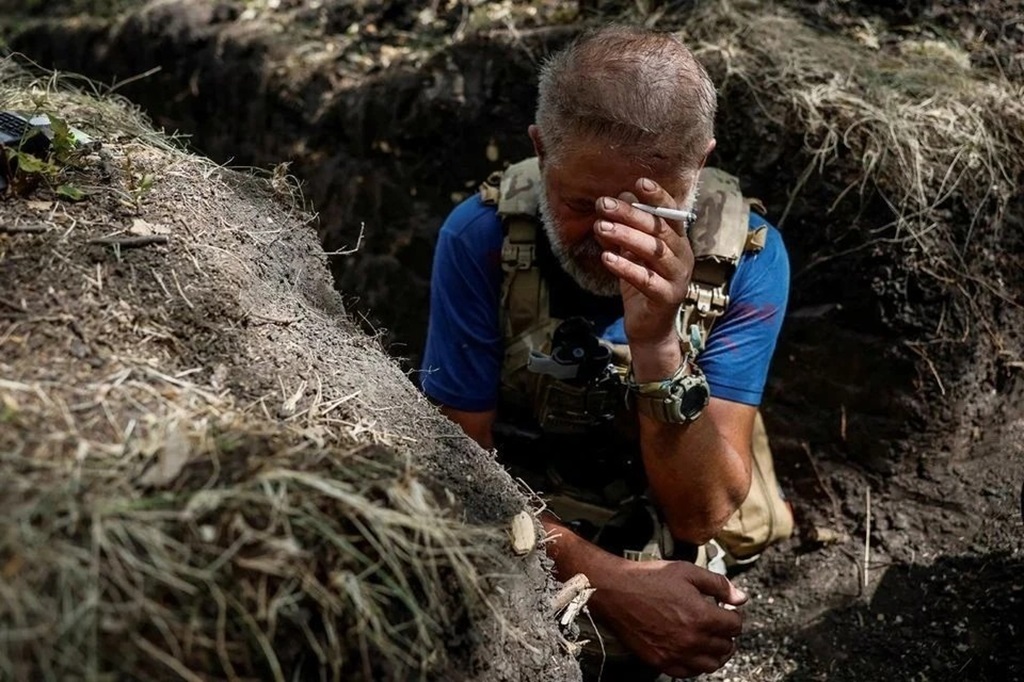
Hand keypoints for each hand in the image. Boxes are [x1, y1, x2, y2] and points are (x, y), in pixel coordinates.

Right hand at [593, 558, 746, 676]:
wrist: (615, 592)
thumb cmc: (650, 578)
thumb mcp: (687, 572)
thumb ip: (719, 585)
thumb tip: (741, 598)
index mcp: (702, 616)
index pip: (734, 626)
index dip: (734, 616)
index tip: (728, 611)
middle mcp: (691, 640)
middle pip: (725, 647)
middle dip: (726, 634)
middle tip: (720, 624)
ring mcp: (675, 654)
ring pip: (711, 664)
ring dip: (716, 653)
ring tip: (710, 640)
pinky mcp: (660, 661)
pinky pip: (688, 673)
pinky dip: (696, 664)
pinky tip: (693, 651)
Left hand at [594, 177, 694, 379]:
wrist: (649, 328)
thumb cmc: (641, 285)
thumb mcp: (631, 255)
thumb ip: (625, 231)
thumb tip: (612, 201)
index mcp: (677, 242)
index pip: (670, 213)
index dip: (657, 197)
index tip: (639, 182)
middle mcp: (682, 256)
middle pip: (659, 229)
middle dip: (630, 213)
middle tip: (603, 203)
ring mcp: (677, 277)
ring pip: (654, 251)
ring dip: (625, 236)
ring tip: (600, 227)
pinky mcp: (667, 297)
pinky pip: (646, 279)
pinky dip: (626, 267)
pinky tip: (606, 258)